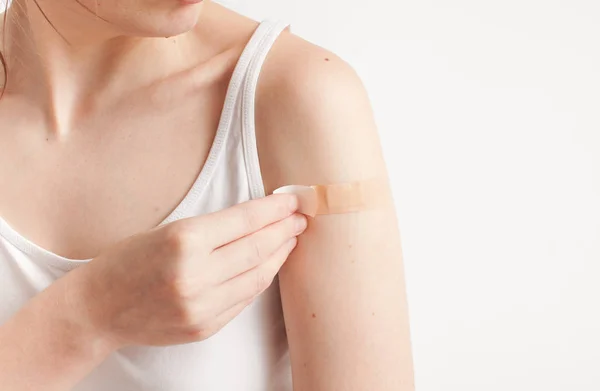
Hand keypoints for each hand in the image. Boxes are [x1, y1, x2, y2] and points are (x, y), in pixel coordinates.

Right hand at [78, 194, 306, 347]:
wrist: (98, 308)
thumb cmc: (129, 260)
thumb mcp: (168, 230)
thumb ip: (213, 229)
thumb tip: (259, 219)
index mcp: (183, 241)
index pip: (244, 221)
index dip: (273, 211)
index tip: (292, 201)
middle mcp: (195, 275)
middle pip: (257, 249)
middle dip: (284, 231)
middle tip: (299, 219)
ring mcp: (201, 307)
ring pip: (257, 277)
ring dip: (278, 256)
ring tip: (290, 240)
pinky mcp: (205, 327)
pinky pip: (244, 299)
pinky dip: (260, 279)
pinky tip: (268, 265)